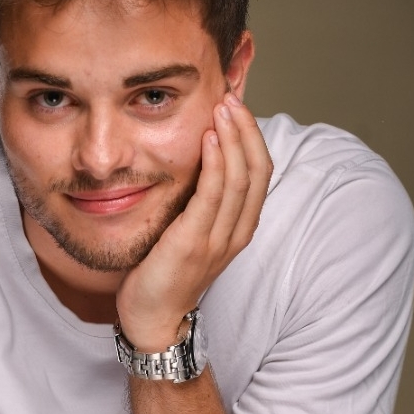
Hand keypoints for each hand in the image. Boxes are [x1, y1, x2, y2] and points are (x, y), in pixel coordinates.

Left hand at [116, 93, 272, 350]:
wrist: (153, 315)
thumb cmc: (168, 269)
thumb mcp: (193, 230)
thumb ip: (202, 201)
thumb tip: (197, 161)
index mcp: (239, 227)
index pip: (260, 173)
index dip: (253, 137)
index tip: (238, 106)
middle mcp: (236, 231)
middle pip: (257, 170)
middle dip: (247, 130)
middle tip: (233, 97)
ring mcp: (219, 238)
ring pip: (241, 178)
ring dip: (234, 138)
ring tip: (224, 107)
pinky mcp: (195, 242)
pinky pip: (212, 196)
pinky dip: (216, 163)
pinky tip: (210, 139)